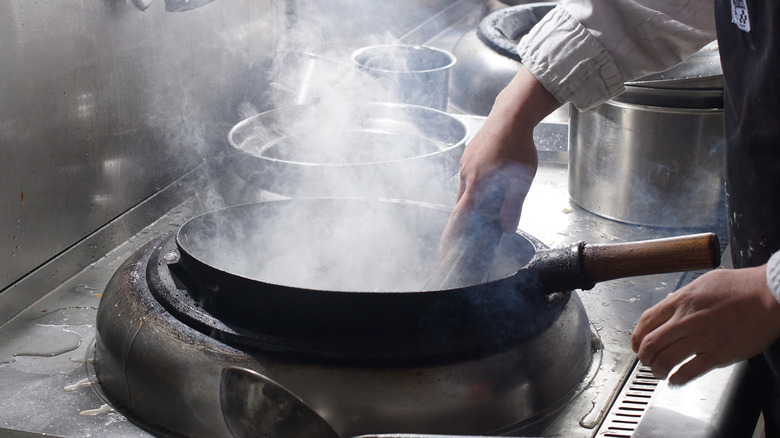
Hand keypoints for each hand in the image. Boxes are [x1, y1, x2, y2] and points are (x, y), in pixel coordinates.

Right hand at [441, 68, 560, 248]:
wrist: (511, 115)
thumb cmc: (517, 146)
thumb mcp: (521, 182)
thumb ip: (512, 207)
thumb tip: (507, 229)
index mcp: (476, 186)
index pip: (458, 218)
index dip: (451, 235)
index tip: (444, 250)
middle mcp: (465, 176)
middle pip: (461, 205)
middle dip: (465, 219)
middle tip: (474, 229)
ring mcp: (465, 164)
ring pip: (465, 190)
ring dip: (473, 200)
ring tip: (490, 200)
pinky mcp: (468, 155)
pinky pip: (468, 176)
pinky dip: (475, 184)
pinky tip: (493, 178)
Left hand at [631, 265, 779, 384]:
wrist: (769, 296)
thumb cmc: (741, 287)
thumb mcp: (703, 283)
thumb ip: (684, 297)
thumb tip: (671, 305)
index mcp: (681, 301)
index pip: (646, 321)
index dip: (636, 337)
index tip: (636, 344)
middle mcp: (686, 320)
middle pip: (650, 343)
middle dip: (643, 356)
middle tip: (646, 361)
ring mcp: (701, 338)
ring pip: (665, 359)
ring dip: (657, 369)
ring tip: (658, 372)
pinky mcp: (717, 354)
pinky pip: (689, 372)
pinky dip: (677, 379)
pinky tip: (675, 380)